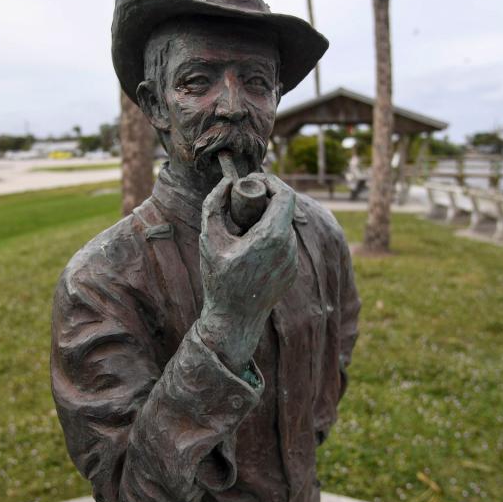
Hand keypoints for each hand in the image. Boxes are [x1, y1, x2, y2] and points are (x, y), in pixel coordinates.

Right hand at [196, 173, 298, 371]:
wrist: (234, 320)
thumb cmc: (219, 280)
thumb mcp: (209, 238)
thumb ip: (213, 205)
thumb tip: (225, 183)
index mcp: (273, 236)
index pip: (285, 194)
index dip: (270, 181)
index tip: (250, 182)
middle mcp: (288, 246)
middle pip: (284, 209)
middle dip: (264, 198)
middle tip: (242, 200)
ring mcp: (292, 260)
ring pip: (284, 226)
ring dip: (267, 218)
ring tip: (243, 225)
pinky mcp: (291, 271)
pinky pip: (283, 244)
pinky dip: (269, 236)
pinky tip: (250, 245)